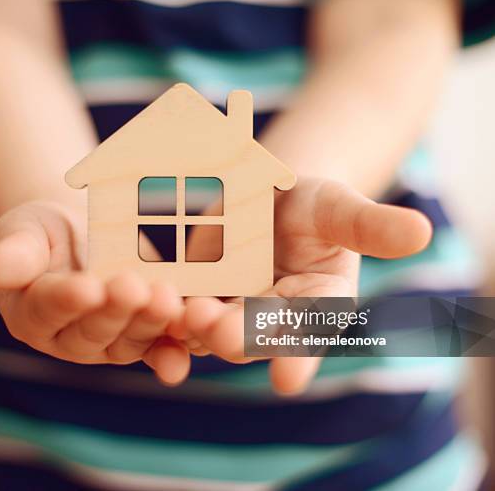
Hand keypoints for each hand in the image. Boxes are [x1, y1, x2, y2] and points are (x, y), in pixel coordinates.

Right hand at [0, 201, 188, 384]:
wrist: (82, 235)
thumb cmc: (46, 234)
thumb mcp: (23, 232)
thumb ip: (13, 252)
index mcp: (33, 314)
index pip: (47, 309)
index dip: (66, 300)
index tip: (85, 286)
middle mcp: (72, 337)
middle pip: (94, 330)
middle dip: (114, 311)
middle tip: (132, 289)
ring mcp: (112, 341)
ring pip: (131, 340)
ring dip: (149, 323)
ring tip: (165, 298)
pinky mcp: (145, 336)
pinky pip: (161, 347)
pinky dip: (174, 351)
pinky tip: (187, 346)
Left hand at [180, 178, 431, 393]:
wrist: (265, 194)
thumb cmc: (312, 205)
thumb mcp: (338, 209)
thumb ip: (369, 225)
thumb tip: (422, 232)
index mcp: (312, 310)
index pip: (308, 337)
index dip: (298, 357)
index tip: (289, 379)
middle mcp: (266, 320)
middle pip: (250, 336)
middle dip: (237, 338)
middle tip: (223, 332)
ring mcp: (225, 307)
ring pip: (206, 325)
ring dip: (193, 325)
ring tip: (186, 312)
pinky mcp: (189, 291)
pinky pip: (173, 304)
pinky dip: (163, 304)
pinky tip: (151, 297)